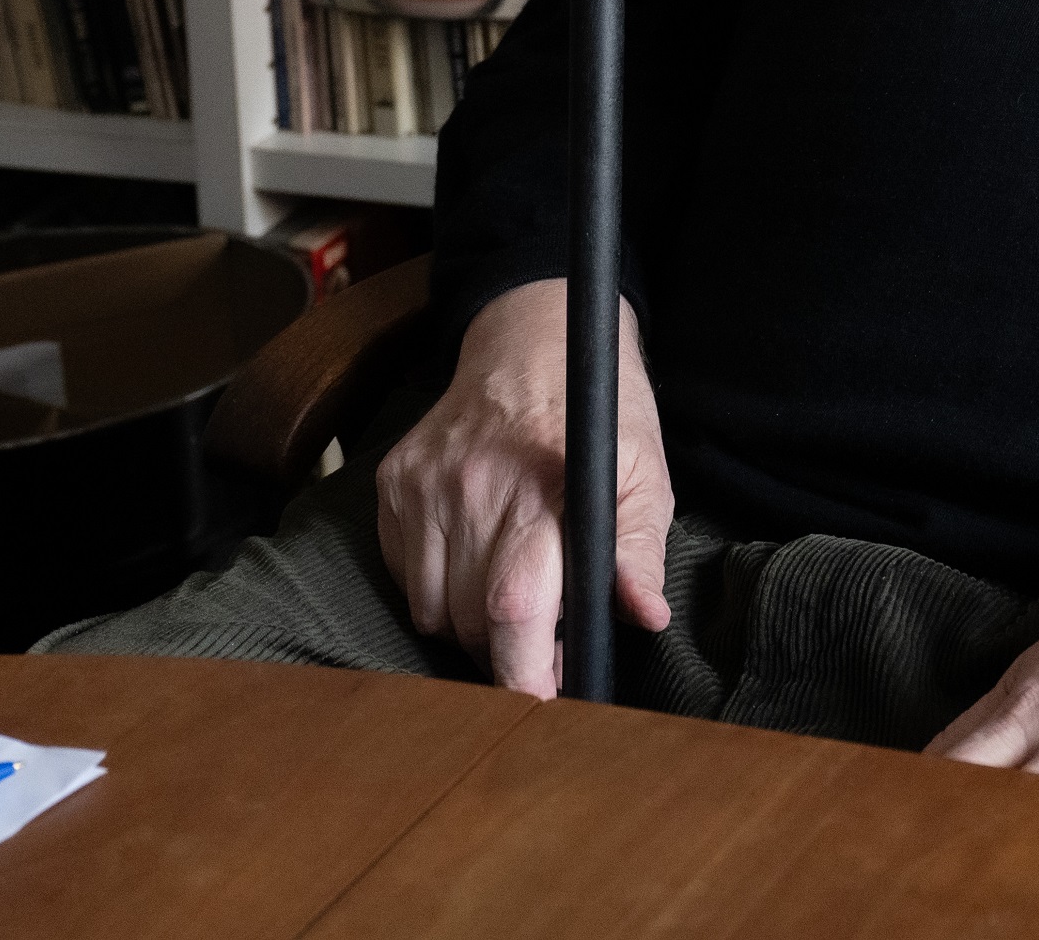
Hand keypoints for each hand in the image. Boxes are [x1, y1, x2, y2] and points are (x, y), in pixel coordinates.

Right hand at [375, 279, 675, 697]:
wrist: (532, 339)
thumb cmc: (599, 413)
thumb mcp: (644, 473)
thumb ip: (639, 549)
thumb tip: (644, 616)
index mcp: (544, 491)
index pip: (516, 608)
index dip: (525, 673)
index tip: (543, 700)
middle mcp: (474, 488)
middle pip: (473, 623)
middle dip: (510, 653)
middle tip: (547, 641)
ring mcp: (425, 486)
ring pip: (434, 611)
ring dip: (472, 625)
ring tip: (513, 595)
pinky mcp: (394, 483)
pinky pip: (405, 577)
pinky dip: (437, 590)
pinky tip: (475, 560)